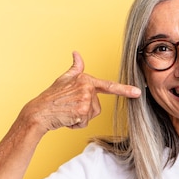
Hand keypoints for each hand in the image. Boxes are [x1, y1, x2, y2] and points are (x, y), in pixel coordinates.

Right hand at [20, 51, 140, 133]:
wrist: (39, 111)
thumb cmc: (51, 96)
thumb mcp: (64, 79)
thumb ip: (76, 68)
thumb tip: (77, 53)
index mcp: (86, 80)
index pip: (109, 86)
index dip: (125, 90)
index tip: (138, 92)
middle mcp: (88, 88)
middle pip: (98, 107)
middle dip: (85, 111)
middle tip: (70, 107)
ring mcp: (85, 99)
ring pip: (92, 115)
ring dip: (81, 118)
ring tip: (68, 112)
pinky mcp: (82, 111)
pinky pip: (85, 123)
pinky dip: (76, 124)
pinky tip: (67, 118)